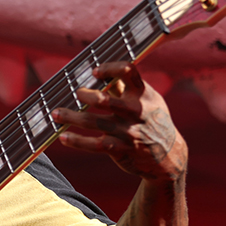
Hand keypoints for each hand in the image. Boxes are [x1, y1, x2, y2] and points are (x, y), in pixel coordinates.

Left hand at [52, 62, 186, 182]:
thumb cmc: (153, 121)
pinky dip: (77, 141)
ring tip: (55, 113)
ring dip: (71, 117)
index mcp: (143, 94)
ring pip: (94, 123)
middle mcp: (136, 112)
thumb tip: (101, 71)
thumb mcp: (148, 101)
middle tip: (75, 92)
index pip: (128, 72)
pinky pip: (95, 145)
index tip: (94, 72)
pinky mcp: (122, 150)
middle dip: (86, 95)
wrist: (169, 156)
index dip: (110, 69)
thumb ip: (125, 88)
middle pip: (106, 100)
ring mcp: (129, 132)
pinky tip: (63, 137)